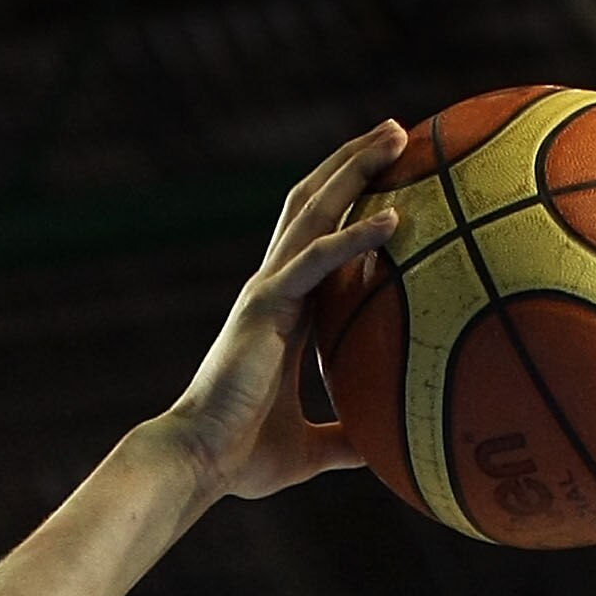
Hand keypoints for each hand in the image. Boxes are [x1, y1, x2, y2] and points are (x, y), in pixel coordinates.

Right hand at [167, 123, 403, 500]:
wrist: (196, 463)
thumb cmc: (241, 460)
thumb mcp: (307, 450)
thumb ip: (343, 441)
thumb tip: (384, 451)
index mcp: (281, 313)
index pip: (318, 241)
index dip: (347, 203)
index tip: (389, 177)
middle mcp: (272, 290)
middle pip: (314, 205)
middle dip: (353, 162)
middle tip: (398, 132)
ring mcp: (267, 292)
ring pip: (314, 211)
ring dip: (354, 168)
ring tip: (397, 136)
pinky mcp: (265, 306)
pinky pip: (317, 259)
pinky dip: (354, 235)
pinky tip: (394, 218)